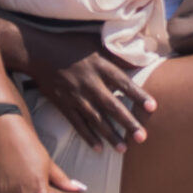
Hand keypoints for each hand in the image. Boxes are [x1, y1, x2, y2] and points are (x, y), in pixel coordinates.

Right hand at [18, 22, 153, 148]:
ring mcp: (76, 95)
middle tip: (142, 137)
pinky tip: (98, 148)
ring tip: (123, 149)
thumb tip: (138, 58)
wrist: (39, 51)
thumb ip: (115, 54)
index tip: (153, 107)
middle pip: (112, 106)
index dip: (138, 95)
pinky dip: (88, 136)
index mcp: (100, 66)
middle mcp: (90, 83)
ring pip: (96, 119)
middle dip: (127, 123)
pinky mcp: (63, 104)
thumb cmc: (71, 45)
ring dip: (110, 135)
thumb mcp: (95, 42)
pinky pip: (77, 123)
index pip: (123, 83)